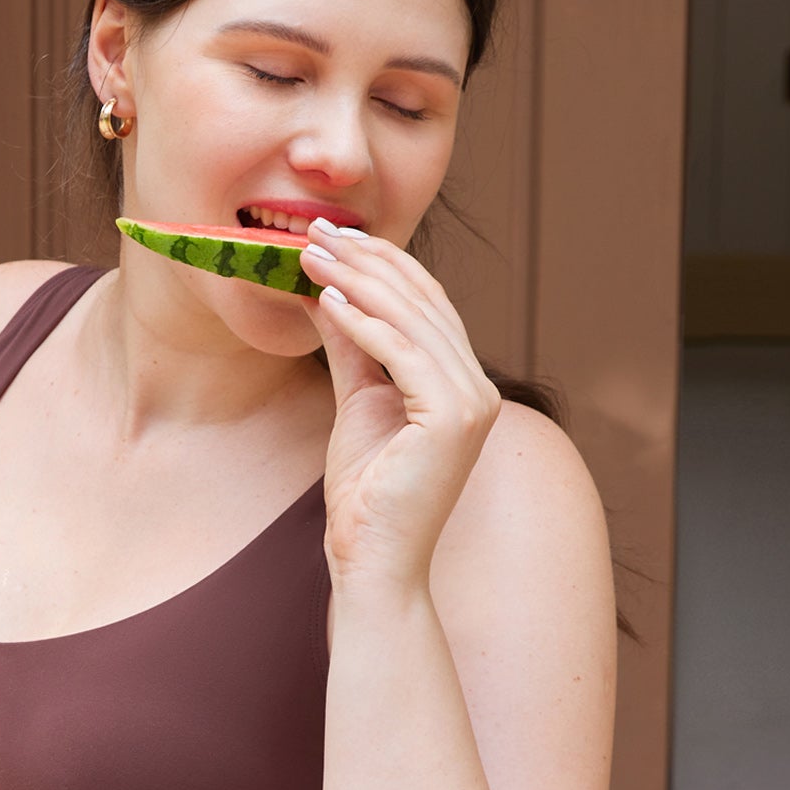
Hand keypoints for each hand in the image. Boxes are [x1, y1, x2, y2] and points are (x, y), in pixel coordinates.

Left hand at [300, 220, 500, 593]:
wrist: (371, 559)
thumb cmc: (365, 495)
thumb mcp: (356, 403)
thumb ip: (354, 350)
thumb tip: (332, 294)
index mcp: (461, 384)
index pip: (426, 305)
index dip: (381, 264)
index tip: (332, 237)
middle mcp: (477, 389)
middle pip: (422, 303)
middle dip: (367, 261)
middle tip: (316, 230)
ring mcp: (473, 404)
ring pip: (413, 321)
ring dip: (359, 282)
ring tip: (312, 256)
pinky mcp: (452, 419)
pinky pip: (403, 354)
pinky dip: (364, 323)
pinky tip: (328, 301)